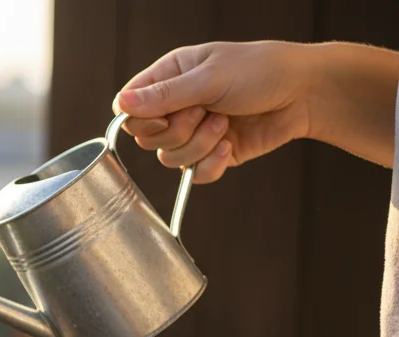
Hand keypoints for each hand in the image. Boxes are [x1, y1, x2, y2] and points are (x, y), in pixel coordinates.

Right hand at [115, 41, 398, 179]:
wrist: (306, 93)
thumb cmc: (262, 71)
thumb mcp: (209, 77)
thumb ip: (163, 96)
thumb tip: (121, 104)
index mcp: (170, 78)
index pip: (129, 108)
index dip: (140, 119)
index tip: (163, 114)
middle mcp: (177, 106)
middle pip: (147, 138)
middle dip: (177, 130)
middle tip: (204, 112)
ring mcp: (194, 132)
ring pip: (169, 159)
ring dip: (199, 144)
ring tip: (225, 123)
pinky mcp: (213, 154)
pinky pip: (194, 174)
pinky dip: (211, 165)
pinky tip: (230, 147)